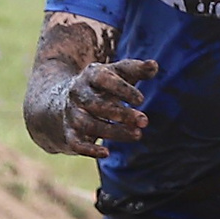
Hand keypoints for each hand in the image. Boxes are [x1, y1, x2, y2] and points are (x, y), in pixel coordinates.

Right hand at [34, 58, 155, 158]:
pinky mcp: (70, 133)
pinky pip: (76, 143)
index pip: (103, 79)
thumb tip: (154, 65)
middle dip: (120, 113)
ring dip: (112, 131)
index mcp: (91, 75)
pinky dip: (89, 149)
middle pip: (96, 104)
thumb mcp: (118, 73)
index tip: (141, 100)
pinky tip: (107, 153)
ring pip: (88, 124)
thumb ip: (136, 69)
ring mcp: (72, 114)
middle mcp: (78, 94)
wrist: (65, 98)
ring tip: (137, 135)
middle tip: (144, 121)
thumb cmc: (103, 85)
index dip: (121, 89)